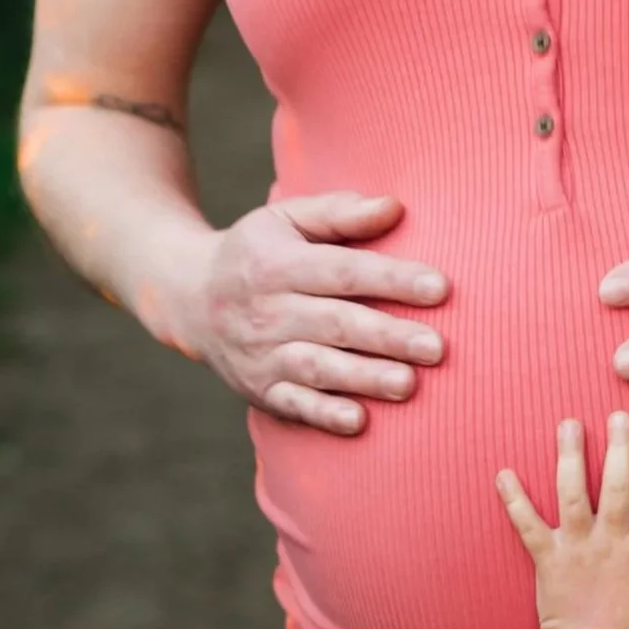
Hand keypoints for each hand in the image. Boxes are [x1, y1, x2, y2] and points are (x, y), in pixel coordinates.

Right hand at [166, 192, 448, 434]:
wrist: (188, 300)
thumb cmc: (258, 252)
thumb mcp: (286, 219)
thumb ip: (340, 213)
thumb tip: (394, 207)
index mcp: (277, 264)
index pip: (343, 271)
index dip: (391, 279)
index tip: (440, 288)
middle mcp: (267, 311)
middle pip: (335, 324)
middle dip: (387, 336)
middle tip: (436, 348)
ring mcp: (262, 354)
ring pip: (318, 368)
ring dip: (363, 377)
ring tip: (409, 384)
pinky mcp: (260, 389)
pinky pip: (293, 404)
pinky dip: (323, 415)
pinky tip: (358, 421)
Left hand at [495, 413, 628, 628]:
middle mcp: (608, 542)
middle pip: (615, 486)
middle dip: (618, 447)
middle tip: (619, 415)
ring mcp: (574, 548)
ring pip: (572, 494)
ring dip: (570, 457)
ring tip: (569, 425)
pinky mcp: (545, 558)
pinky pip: (526, 524)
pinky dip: (513, 499)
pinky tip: (504, 473)